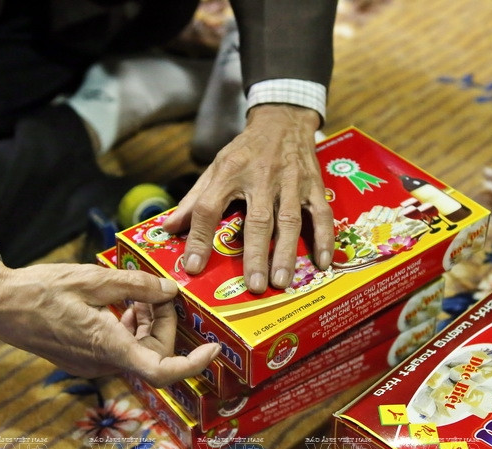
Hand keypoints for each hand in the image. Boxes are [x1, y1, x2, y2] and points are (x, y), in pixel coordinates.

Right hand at [0, 250, 219, 386]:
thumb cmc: (40, 291)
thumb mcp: (93, 279)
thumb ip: (136, 286)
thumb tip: (169, 290)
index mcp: (109, 347)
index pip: (162, 371)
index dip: (193, 365)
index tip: (213, 349)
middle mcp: (103, 364)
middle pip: (154, 353)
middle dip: (163, 323)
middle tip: (158, 291)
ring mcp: (93, 364)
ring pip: (138, 349)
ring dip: (146, 323)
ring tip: (137, 291)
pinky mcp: (85, 358)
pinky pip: (120, 347)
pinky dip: (129, 326)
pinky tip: (121, 302)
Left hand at [162, 104, 333, 293]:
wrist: (283, 119)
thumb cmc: (245, 150)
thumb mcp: (216, 167)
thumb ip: (194, 199)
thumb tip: (167, 228)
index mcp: (230, 172)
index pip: (209, 207)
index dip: (200, 238)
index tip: (194, 267)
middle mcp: (261, 176)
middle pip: (258, 220)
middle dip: (256, 254)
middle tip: (253, 286)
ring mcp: (291, 181)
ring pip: (290, 221)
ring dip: (287, 252)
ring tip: (282, 282)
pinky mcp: (314, 185)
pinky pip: (321, 214)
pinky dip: (324, 238)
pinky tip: (322, 262)